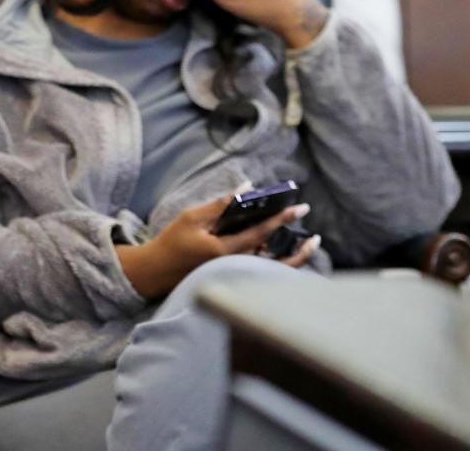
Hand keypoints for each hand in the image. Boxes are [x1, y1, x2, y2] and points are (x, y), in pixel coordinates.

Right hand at [116, 193, 311, 298]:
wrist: (156, 273)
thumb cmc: (172, 242)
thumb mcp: (192, 218)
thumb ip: (221, 205)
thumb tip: (247, 190)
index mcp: (224, 251)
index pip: (261, 233)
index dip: (281, 219)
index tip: (300, 208)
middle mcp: (234, 268)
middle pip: (277, 263)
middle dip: (299, 248)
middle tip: (314, 234)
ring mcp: (235, 276)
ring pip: (273, 272)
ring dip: (293, 257)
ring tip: (308, 243)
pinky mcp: (233, 279)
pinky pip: (263, 274)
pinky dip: (278, 264)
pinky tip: (285, 252)